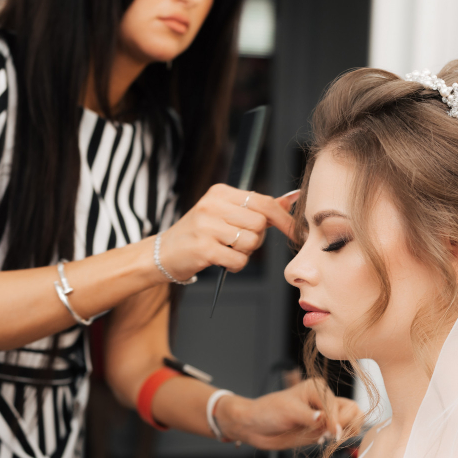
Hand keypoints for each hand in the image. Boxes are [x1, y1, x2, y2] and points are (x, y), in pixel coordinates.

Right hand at [157, 185, 300, 281]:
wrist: (164, 252)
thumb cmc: (199, 233)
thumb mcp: (225, 213)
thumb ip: (257, 207)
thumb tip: (291, 199)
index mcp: (220, 192)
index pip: (263, 201)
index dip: (283, 218)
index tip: (293, 231)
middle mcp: (212, 205)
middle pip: (260, 224)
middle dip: (257, 238)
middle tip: (239, 242)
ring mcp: (206, 227)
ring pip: (251, 242)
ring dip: (245, 253)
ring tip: (227, 251)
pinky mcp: (203, 249)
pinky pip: (238, 260)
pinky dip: (235, 265)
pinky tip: (222, 261)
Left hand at [215, 379, 361, 449]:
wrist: (255, 426)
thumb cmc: (268, 412)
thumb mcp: (289, 412)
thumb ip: (310, 417)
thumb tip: (327, 422)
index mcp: (318, 388)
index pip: (339, 405)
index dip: (336, 420)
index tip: (331, 433)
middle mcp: (324, 400)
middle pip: (353, 410)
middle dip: (344, 424)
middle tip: (329, 435)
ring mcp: (325, 415)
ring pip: (352, 421)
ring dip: (345, 431)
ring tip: (328, 438)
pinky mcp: (323, 429)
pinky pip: (342, 433)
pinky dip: (338, 438)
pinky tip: (324, 441)